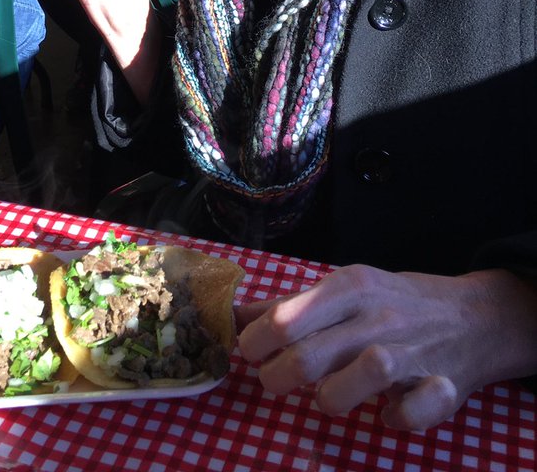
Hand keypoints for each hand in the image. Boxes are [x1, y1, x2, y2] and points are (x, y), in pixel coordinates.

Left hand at [236, 264, 536, 430]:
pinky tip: (385, 414)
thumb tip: (232, 314)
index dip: (256, 341)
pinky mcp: (445, 387)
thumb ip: (289, 305)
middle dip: (280, 375)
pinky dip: (398, 418)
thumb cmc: (392, 302)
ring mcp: (414, 352)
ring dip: (334, 396)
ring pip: (368, 373)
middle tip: (272, 382)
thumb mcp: (342, 290)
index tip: (248, 353)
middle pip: (315, 352)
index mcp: (350, 287)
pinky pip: (417, 410)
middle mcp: (379, 316)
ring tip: (323, 398)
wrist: (472, 316)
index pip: (289, 315)